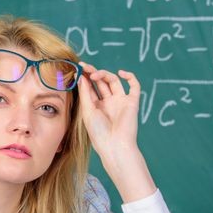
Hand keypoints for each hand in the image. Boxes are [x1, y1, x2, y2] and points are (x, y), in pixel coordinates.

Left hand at [77, 63, 155, 201]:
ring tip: (94, 75)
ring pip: (114, 81)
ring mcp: (120, 101)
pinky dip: (130, 77)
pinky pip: (135, 86)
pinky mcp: (132, 102)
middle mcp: (108, 102)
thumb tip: (81, 76)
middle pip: (101, 82)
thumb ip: (85, 93)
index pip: (90, 87)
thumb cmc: (98, 132)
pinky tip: (121, 73)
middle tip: (84, 67)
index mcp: (96, 106)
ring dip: (104, 74)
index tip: (77, 68)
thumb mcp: (88, 111)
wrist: (115, 145)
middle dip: (92, 73)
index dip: (85, 77)